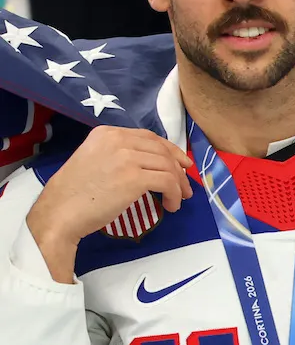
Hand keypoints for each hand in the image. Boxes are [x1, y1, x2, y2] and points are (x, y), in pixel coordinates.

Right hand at [24, 127, 194, 281]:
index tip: (181, 165)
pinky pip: (168, 182)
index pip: (149, 137)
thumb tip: (151, 162)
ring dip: (179, 185)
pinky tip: (171, 206)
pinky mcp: (134, 178)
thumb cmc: (76, 192)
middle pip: (162, 150)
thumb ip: (119, 154)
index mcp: (106, 133)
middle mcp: (118, 140)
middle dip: (179, 169)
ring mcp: (126, 157)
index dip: (170, 150)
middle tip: (186, 187)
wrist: (60, 211)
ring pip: (168, 167)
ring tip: (179, 199)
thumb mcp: (95, 159)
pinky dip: (175, 195)